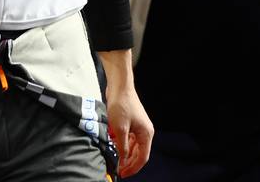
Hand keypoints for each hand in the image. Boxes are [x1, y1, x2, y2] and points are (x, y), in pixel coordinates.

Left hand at [99, 50, 152, 176]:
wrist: (119, 86)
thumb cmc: (121, 104)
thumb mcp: (120, 129)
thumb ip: (122, 147)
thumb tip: (122, 161)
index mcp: (146, 134)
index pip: (142, 158)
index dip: (133, 168)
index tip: (123, 173)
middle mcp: (144, 131)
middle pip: (138, 153)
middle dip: (128, 162)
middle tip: (117, 169)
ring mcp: (138, 127)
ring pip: (132, 147)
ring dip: (124, 153)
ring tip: (114, 159)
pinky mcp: (131, 123)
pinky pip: (128, 138)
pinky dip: (122, 144)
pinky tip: (114, 145)